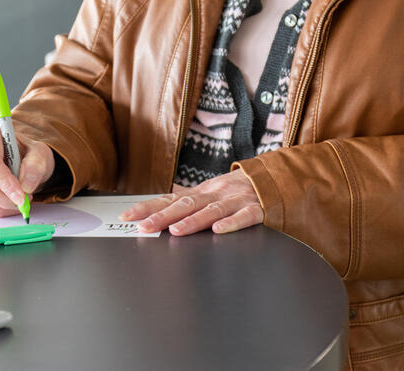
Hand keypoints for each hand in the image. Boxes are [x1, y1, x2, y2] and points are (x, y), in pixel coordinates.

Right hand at [0, 124, 54, 216]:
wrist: (24, 161)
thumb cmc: (29, 153)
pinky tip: (13, 201)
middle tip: (23, 202)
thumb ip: (36, 165)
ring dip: (3, 204)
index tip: (21, 195)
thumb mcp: (40, 153)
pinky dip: (1, 208)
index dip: (4, 181)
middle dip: (3, 197)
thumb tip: (25, 185)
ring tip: (22, 199)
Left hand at [119, 169, 262, 234]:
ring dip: (193, 221)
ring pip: (211, 211)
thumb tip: (168, 196)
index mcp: (203, 192)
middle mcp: (216, 194)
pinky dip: (232, 223)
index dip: (148, 208)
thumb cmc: (242, 187)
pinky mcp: (258, 209)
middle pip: (185, 204)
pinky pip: (245, 217)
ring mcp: (236, 200)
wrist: (280, 176)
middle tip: (144, 227)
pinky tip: (219, 230)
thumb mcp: (214, 189)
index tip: (127, 216)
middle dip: (163, 216)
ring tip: (175, 230)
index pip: (170, 200)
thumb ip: (192, 196)